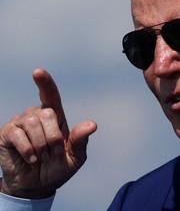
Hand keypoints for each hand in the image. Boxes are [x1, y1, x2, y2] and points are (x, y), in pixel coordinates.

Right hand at [0, 68, 96, 198]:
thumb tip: (92, 124)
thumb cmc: (57, 168)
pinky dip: (28, 149)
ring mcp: (21, 123)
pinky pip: (17, 134)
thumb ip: (80, 141)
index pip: (51, 96)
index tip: (38, 72)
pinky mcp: (7, 133)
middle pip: (47, 113)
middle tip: (54, 153)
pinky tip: (31, 159)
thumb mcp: (74, 158)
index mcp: (56, 119)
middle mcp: (37, 116)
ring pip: (32, 123)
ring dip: (40, 145)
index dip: (45, 83)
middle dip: (53, 136)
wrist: (37, 186)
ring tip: (42, 158)